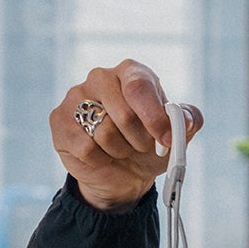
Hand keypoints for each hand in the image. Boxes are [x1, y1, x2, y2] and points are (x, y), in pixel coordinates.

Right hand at [50, 59, 203, 211]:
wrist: (123, 175)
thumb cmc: (150, 148)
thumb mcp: (175, 136)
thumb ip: (189, 121)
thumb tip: (188, 118)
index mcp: (131, 73)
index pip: (139, 87)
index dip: (154, 118)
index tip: (165, 140)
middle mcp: (101, 77)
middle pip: (124, 114)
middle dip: (140, 141)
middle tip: (141, 147)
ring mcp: (76, 96)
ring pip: (105, 133)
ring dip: (120, 152)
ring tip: (121, 150)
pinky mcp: (59, 120)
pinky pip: (86, 147)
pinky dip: (100, 161)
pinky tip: (101, 156)